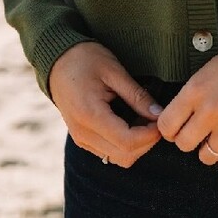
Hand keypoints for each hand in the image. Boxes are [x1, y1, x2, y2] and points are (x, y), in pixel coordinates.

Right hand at [49, 42, 162, 168]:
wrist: (56, 60)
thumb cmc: (85, 59)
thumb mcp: (114, 71)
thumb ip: (136, 95)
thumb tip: (159, 114)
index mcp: (90, 115)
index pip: (127, 142)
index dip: (150, 135)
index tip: (161, 119)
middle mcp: (83, 134)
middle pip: (124, 156)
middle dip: (146, 142)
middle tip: (156, 119)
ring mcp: (81, 139)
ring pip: (117, 158)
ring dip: (136, 145)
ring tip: (145, 120)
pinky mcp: (81, 138)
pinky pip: (108, 152)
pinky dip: (124, 144)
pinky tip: (131, 122)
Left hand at [157, 40, 217, 173]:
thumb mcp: (211, 66)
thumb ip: (195, 91)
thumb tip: (183, 113)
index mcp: (196, 89)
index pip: (166, 125)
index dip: (171, 128)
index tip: (179, 126)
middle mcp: (210, 111)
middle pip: (184, 144)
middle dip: (189, 139)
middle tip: (199, 132)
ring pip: (206, 157)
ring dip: (210, 149)